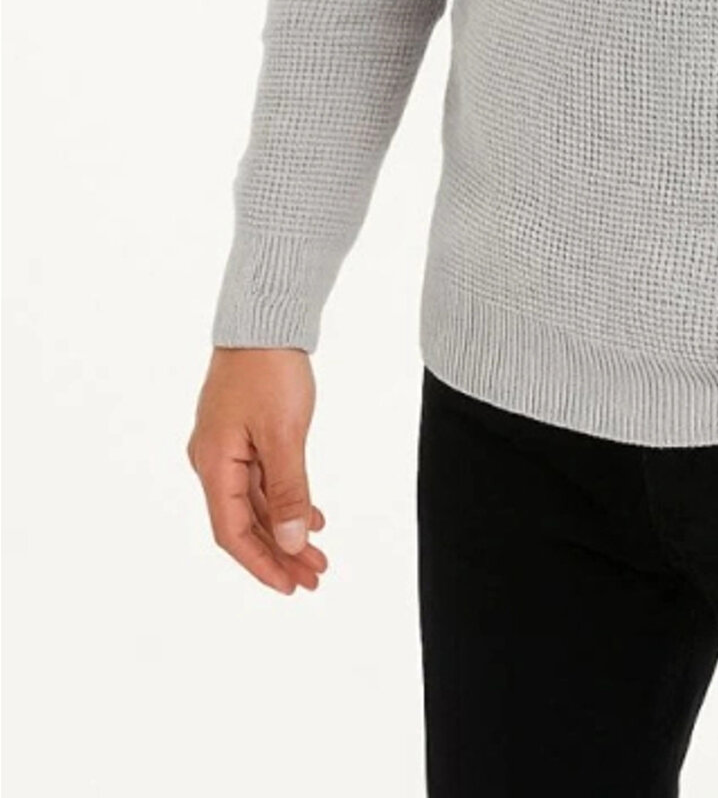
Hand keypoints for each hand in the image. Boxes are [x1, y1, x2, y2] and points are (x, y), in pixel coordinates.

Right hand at [186, 347, 329, 593]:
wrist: (265, 316)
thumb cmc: (269, 369)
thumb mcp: (284, 434)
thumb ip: (287, 491)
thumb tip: (291, 544)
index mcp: (213, 463)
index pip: (231, 532)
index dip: (261, 564)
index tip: (291, 587)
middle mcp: (212, 460)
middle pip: (243, 521)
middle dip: (279, 553)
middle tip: (315, 578)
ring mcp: (226, 446)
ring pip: (254, 502)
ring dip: (285, 530)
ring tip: (319, 556)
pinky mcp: (242, 432)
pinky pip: (260, 479)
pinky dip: (283, 500)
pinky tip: (312, 516)